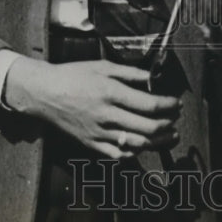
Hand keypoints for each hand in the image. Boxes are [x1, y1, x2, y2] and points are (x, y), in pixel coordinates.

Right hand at [3, 57, 180, 158]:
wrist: (44, 93)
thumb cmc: (73, 75)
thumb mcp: (102, 66)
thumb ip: (130, 73)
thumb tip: (153, 78)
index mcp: (110, 92)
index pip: (149, 105)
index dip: (168, 106)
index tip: (176, 103)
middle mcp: (106, 115)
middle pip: (148, 127)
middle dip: (168, 124)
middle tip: (175, 119)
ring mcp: (98, 132)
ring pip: (136, 144)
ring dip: (158, 141)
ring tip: (170, 135)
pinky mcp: (90, 144)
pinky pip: (117, 154)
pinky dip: (135, 152)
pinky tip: (144, 145)